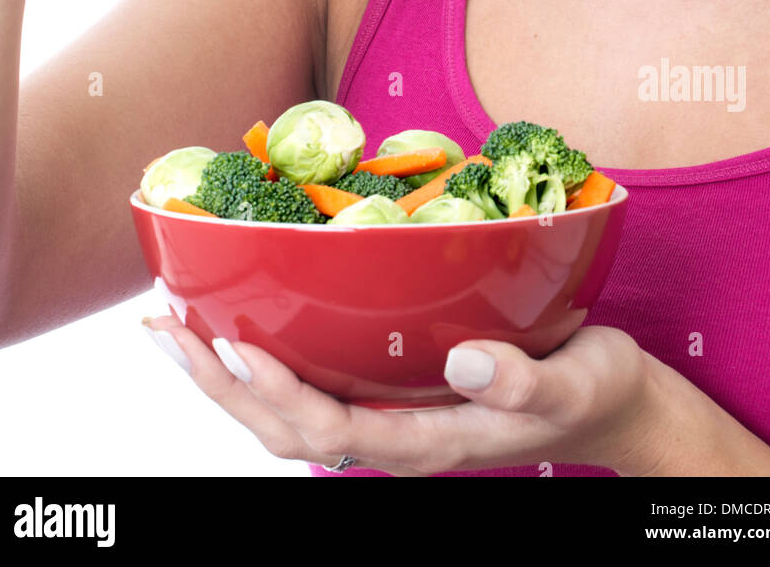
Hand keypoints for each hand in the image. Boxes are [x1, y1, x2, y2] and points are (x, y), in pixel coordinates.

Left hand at [142, 312, 659, 476]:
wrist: (607, 403)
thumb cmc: (591, 391)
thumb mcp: (574, 385)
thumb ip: (524, 382)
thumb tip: (463, 360)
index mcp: (427, 444)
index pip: (330, 431)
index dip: (276, 393)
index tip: (233, 344)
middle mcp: (393, 436)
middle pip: (284, 427)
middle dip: (217, 383)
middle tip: (161, 327)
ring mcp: (387, 417)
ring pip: (285, 412)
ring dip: (223, 373)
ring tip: (172, 324)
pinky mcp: (389, 392)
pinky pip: (310, 386)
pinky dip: (262, 360)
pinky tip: (238, 325)